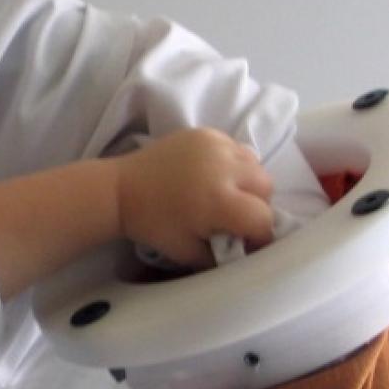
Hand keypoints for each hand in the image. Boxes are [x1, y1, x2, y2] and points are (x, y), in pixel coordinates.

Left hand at [113, 129, 274, 268]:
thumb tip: (245, 252)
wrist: (121, 189)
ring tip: (226, 193)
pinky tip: (213, 174)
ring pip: (255, 164)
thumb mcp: (188, 252)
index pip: (263, 218)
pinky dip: (233, 162)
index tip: (248, 240)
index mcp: (220, 201)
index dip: (259, 235)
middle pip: (266, 187)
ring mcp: (216, 145)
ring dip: (249, 181)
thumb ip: (222, 255)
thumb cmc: (154, 225)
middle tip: (236, 216)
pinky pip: (236, 147)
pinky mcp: (206, 133)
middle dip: (257, 205)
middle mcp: (224, 168)